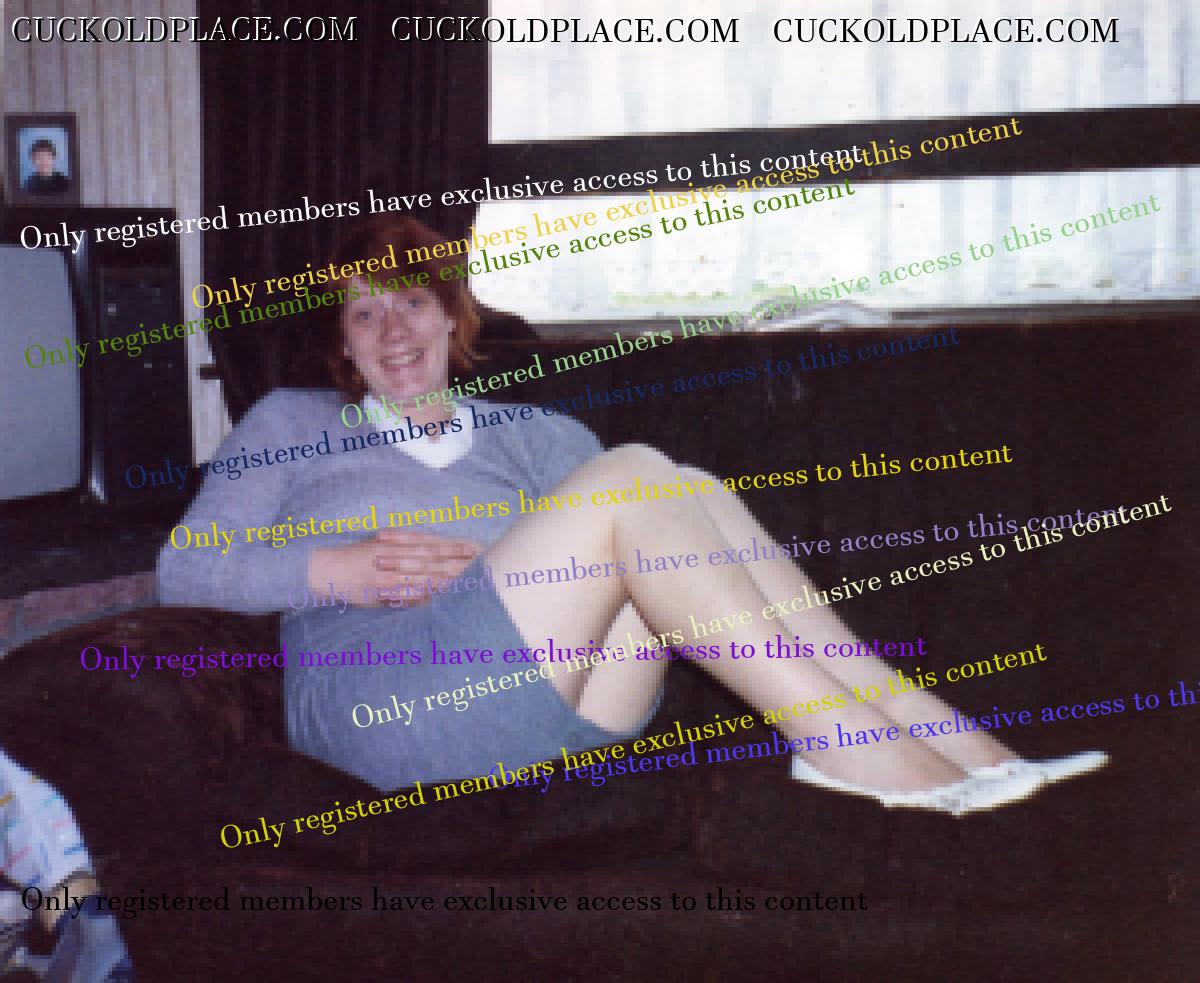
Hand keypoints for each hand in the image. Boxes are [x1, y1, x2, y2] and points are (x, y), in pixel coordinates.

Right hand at [307, 531, 481, 607]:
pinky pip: (407, 598)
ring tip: (468, 586)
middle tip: (480, 567)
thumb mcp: (383, 543)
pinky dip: (424, 600)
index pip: (434, 545)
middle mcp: (397, 559)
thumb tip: (431, 543)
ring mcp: (390, 577)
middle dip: (457, 565)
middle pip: (434, 563)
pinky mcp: (382, 593)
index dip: (455, 547)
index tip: (475, 548)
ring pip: (424, 581)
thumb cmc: (357, 555)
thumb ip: (407, 543)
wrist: (328, 569)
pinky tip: (440, 604)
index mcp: (399, 545)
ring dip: (446, 584)